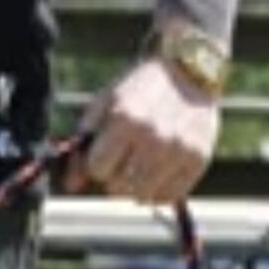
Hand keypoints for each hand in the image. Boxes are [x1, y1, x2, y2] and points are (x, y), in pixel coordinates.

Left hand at [65, 55, 219, 205]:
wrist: (188, 72)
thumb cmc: (138, 90)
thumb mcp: (104, 105)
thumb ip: (83, 144)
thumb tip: (70, 186)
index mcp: (125, 117)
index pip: (97, 168)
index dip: (97, 163)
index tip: (106, 152)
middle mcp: (153, 135)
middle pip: (118, 187)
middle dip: (116, 176)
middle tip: (126, 158)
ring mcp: (178, 149)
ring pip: (143, 197)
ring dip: (136, 187)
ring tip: (142, 165)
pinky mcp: (198, 159)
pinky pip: (169, 196)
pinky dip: (160, 190)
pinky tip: (160, 170)